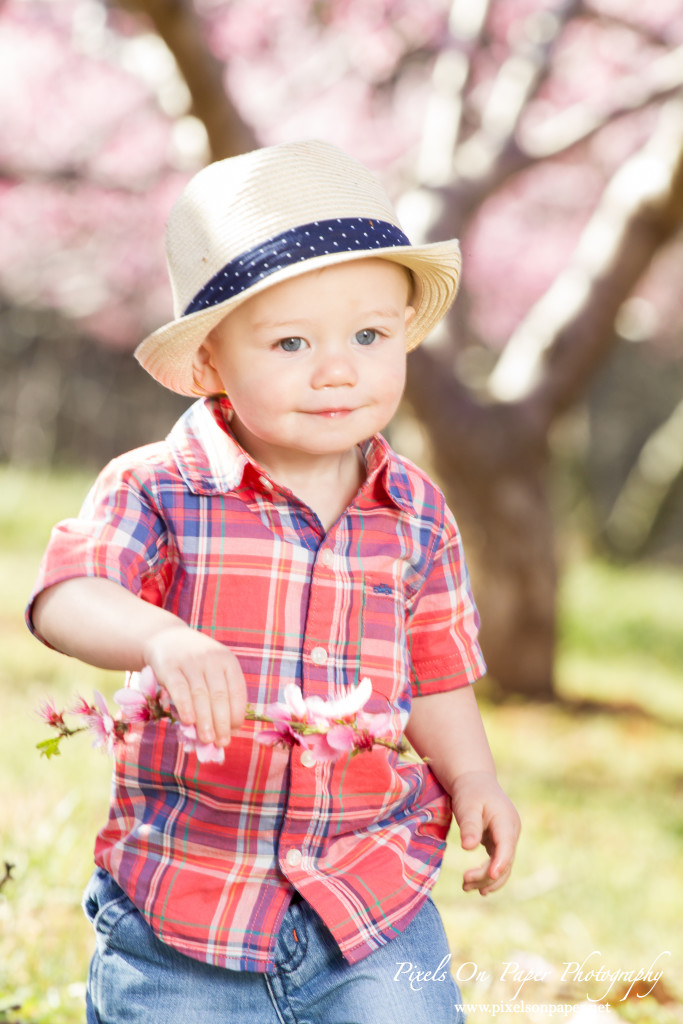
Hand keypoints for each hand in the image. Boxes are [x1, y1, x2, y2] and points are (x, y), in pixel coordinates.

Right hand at [143, 626, 246, 746]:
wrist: (166, 638)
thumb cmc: (196, 664)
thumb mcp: (214, 670)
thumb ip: (222, 694)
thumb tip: (231, 730)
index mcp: (228, 661)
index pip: (237, 690)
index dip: (237, 714)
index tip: (234, 732)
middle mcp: (211, 659)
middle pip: (219, 695)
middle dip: (222, 722)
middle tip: (222, 743)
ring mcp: (190, 661)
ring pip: (200, 695)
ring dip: (205, 720)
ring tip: (208, 740)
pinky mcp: (169, 666)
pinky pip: (179, 689)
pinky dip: (185, 706)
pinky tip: (189, 722)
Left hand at [450, 771, 520, 895]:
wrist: (475, 781)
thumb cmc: (470, 792)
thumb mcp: (467, 805)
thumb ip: (469, 825)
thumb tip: (468, 847)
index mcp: (506, 820)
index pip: (506, 845)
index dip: (500, 862)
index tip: (490, 876)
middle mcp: (511, 831)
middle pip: (505, 861)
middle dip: (486, 876)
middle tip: (464, 883)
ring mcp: (508, 838)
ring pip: (503, 866)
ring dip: (487, 880)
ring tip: (465, 887)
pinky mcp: (501, 842)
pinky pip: (499, 863)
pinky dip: (489, 875)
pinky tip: (479, 888)